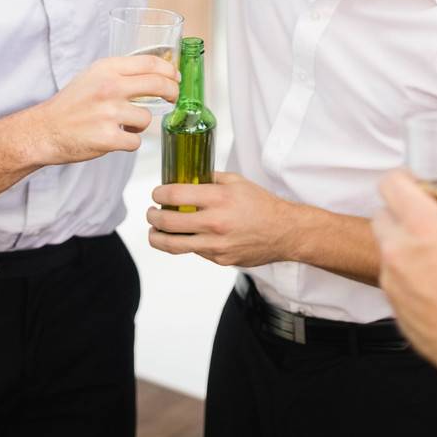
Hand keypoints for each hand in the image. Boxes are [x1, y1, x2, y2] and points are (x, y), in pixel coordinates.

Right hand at [22, 55, 178, 165]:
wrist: (45, 130)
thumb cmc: (71, 104)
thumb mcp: (93, 76)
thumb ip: (120, 73)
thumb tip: (156, 73)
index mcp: (106, 69)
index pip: (150, 63)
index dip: (169, 70)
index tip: (175, 77)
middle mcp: (109, 87)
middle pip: (158, 85)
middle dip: (172, 92)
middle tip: (172, 98)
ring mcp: (109, 113)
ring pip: (147, 118)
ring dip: (139, 124)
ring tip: (122, 124)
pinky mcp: (108, 138)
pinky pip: (136, 141)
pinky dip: (129, 142)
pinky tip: (115, 138)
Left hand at [147, 171, 298, 266]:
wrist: (284, 232)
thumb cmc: (261, 205)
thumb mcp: (237, 182)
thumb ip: (210, 179)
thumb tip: (187, 177)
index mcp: (219, 198)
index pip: (176, 194)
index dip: (159, 193)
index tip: (157, 193)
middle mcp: (215, 222)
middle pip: (168, 222)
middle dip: (153, 217)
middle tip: (151, 212)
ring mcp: (216, 245)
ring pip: (174, 245)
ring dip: (157, 237)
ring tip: (154, 232)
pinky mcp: (219, 259)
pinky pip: (194, 252)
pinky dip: (185, 244)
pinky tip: (184, 237)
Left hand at [372, 171, 436, 371]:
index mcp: (422, 226)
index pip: (390, 184)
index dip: (403, 178)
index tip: (419, 184)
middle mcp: (399, 250)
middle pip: (383, 215)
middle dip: (402, 212)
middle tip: (429, 218)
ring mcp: (392, 280)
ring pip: (387, 249)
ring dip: (404, 245)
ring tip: (436, 253)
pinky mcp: (393, 305)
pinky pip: (393, 280)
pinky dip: (408, 276)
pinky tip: (436, 283)